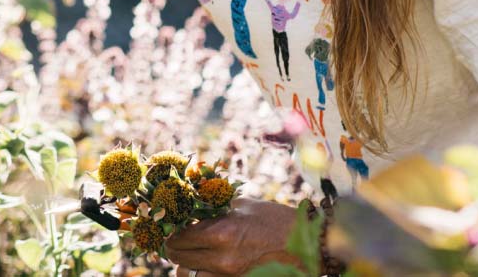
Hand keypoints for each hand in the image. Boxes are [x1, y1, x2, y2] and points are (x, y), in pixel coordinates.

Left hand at [165, 198, 300, 276]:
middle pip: (179, 260)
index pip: (179, 238)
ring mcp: (229, 275)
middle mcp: (222, 259)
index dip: (171, 233)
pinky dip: (201, 275)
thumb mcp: (240, 206)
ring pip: (189, 276)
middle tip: (177, 243)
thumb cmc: (273, 219)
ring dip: (186, 266)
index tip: (172, 230)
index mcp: (220, 234)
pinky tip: (205, 266)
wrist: (306, 243)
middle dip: (176, 250)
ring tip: (191, 257)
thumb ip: (213, 210)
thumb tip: (189, 210)